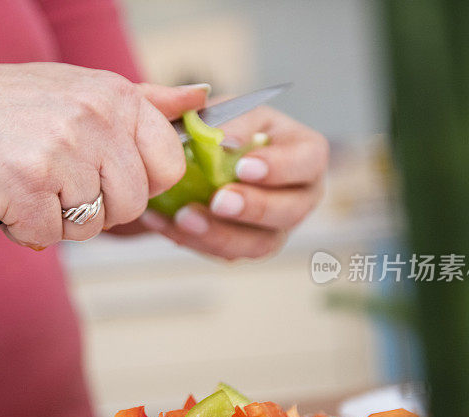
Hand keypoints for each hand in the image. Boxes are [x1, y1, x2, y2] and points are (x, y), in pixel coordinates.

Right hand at [0, 63, 207, 247]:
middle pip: (131, 204)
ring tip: (27, 185)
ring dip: (57, 219)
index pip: (169, 165)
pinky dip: (24, 229)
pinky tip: (5, 198)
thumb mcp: (79, 88)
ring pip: (90, 225)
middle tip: (56, 184)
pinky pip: (49, 236)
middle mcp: (93, 119)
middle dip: (95, 208)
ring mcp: (59, 152)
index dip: (140, 183)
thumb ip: (144, 101)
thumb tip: (200, 99)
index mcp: (114, 95)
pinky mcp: (25, 187)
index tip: (107, 177)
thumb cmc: (4, 106)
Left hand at [138, 106, 328, 259]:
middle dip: (253, 208)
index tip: (243, 167)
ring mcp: (276, 227)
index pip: (306, 161)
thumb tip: (225, 141)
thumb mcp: (230, 112)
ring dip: (221, 234)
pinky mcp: (246, 246)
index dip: (279, 167)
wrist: (200, 154)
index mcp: (305, 154)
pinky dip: (191, 239)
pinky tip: (162, 223)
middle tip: (219, 201)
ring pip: (259, 243)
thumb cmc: (226, 128)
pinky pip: (225, 253)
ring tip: (184, 218)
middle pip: (290, 211)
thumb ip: (230, 122)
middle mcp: (300, 196)